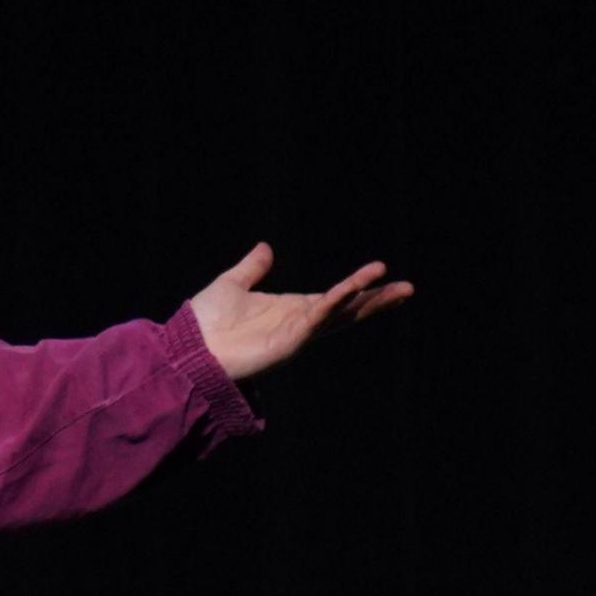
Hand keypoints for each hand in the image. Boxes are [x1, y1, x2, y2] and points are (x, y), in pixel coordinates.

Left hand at [189, 243, 412, 381]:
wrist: (187, 347)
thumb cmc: (205, 323)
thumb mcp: (232, 285)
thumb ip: (252, 268)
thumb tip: (266, 247)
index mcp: (290, 310)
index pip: (333, 297)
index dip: (358, 286)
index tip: (382, 271)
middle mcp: (299, 323)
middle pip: (347, 309)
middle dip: (376, 300)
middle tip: (407, 288)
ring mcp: (296, 334)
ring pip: (338, 313)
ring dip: (365, 299)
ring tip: (396, 288)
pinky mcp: (287, 342)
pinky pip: (315, 319)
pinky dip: (333, 304)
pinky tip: (350, 291)